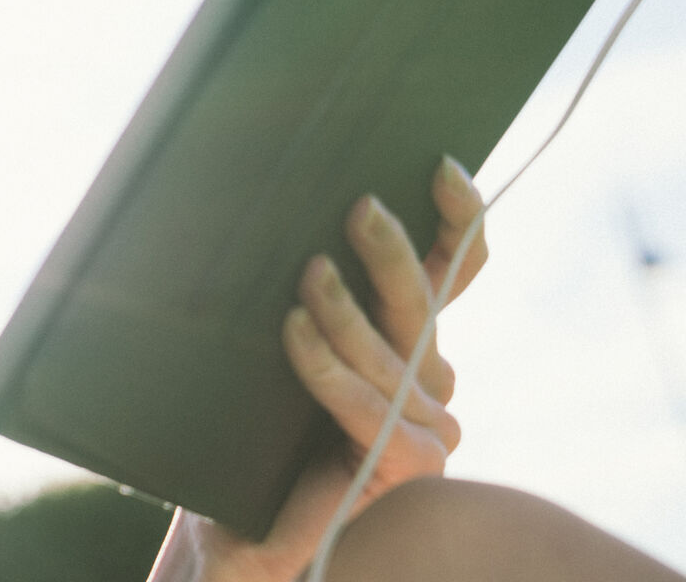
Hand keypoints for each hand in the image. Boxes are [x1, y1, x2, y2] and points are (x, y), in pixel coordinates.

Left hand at [174, 157, 489, 581]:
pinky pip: (374, 407)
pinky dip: (330, 369)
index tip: (440, 164)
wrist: (226, 521)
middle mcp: (428, 375)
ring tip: (306, 276)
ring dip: (346, 311)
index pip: (453, 269)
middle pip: (425, 300)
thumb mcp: (266, 334)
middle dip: (394, 251)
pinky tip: (294, 334)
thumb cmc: (239, 420)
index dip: (458, 218)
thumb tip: (270, 194)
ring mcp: (426, 424)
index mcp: (406, 335)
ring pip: (394, 352)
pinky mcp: (407, 465)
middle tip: (359, 207)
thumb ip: (295, 282)